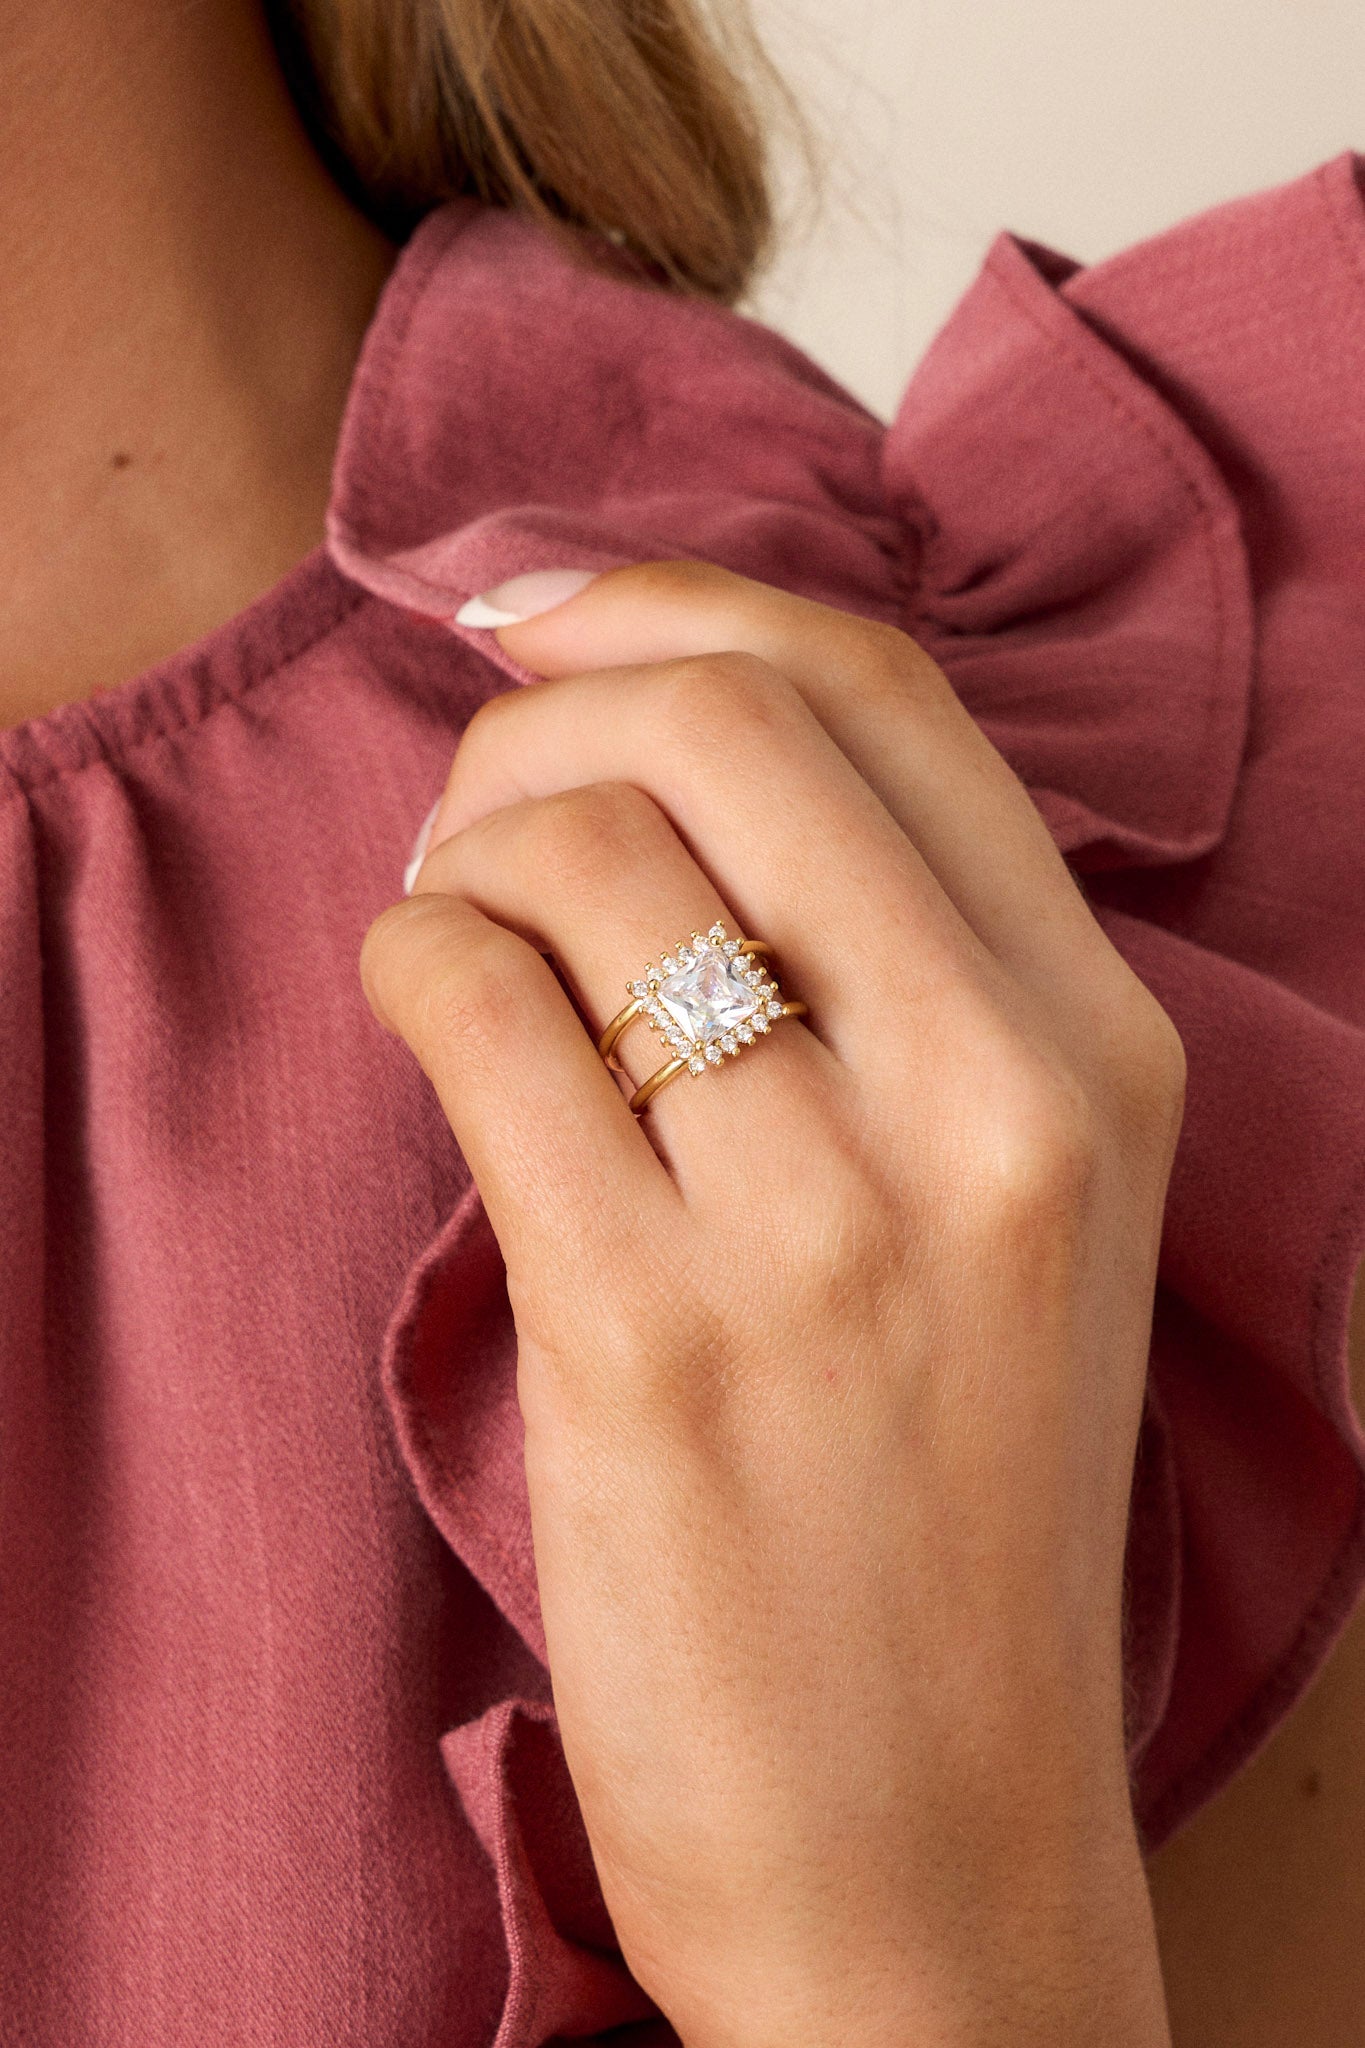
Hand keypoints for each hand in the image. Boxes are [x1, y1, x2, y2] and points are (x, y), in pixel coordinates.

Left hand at [361, 561, 1181, 2047]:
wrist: (927, 1835)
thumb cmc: (939, 1504)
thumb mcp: (1012, 1208)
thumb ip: (888, 972)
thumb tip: (654, 732)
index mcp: (1102, 1050)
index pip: (880, 695)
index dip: (675, 602)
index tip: (542, 613)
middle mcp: (998, 1103)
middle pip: (719, 720)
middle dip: (539, 710)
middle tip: (481, 803)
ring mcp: (830, 1220)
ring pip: (572, 853)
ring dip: (456, 856)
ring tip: (458, 946)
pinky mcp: (656, 1333)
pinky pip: (473, 1005)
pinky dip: (408, 968)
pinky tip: (431, 1024)